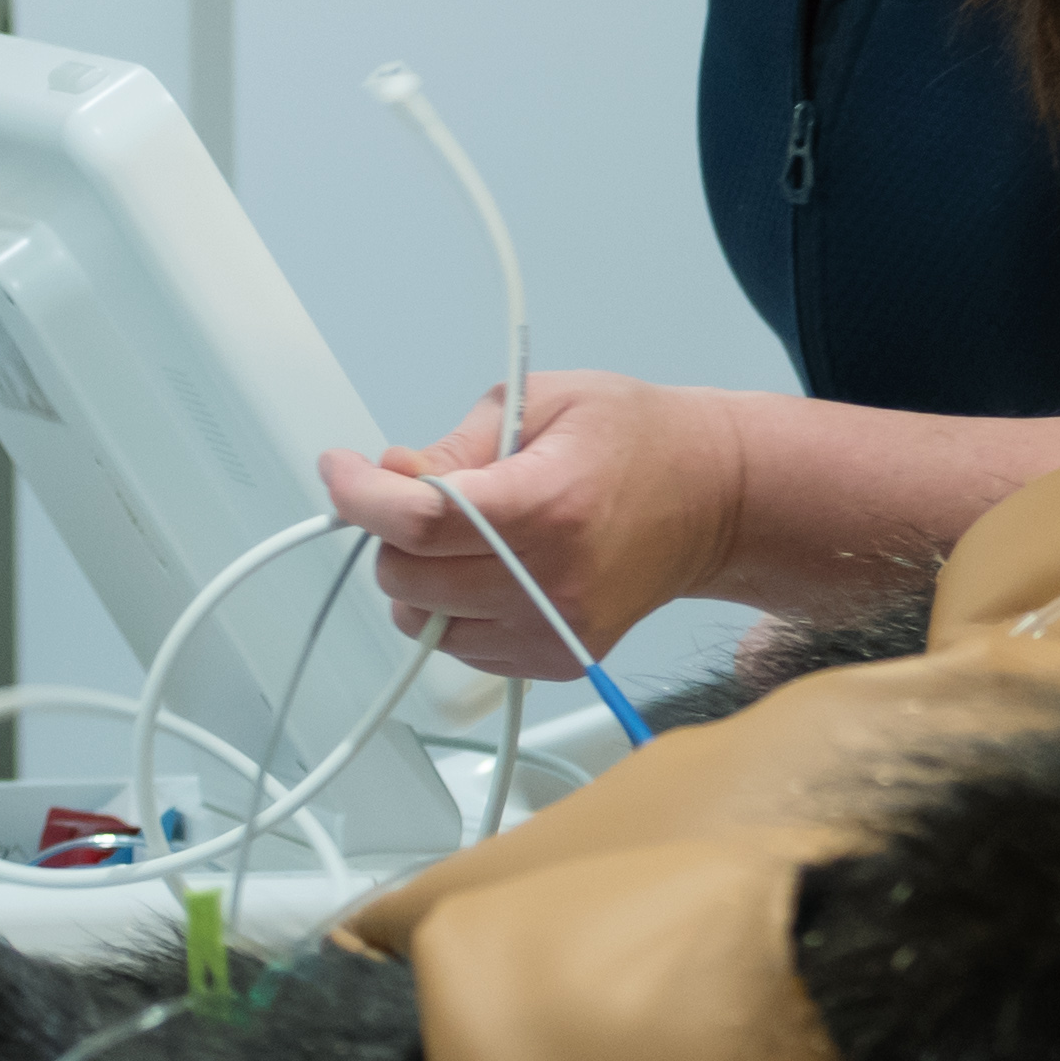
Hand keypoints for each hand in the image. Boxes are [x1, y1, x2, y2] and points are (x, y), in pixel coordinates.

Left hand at [317, 370, 748, 681]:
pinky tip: (493, 572)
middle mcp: (551, 578)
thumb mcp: (545, 401)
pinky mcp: (558, 659)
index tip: (341, 470)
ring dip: (420, 578)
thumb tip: (387, 477)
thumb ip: (457, 443)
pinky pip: (461, 647)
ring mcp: (555, 629)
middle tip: (423, 497)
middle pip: (407, 576)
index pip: (419, 519)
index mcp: (547, 503)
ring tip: (464, 539)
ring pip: (422, 621)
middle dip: (393, 533)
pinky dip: (454, 610)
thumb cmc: (637, 440)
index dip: (359, 495)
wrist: (718, 501)